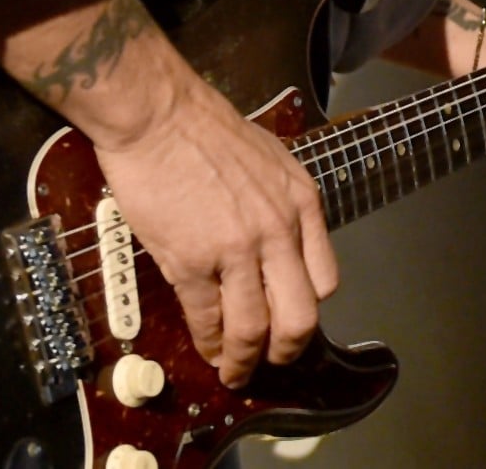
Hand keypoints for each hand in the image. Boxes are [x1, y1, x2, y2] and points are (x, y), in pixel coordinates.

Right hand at [89, 74, 337, 387]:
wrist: (160, 115)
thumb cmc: (206, 130)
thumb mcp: (273, 159)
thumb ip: (283, 204)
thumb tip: (281, 242)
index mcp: (301, 204)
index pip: (325, 279)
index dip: (309, 309)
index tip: (293, 321)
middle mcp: (278, 231)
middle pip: (300, 316)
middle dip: (286, 350)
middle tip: (272, 361)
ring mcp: (236, 250)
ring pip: (254, 328)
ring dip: (245, 359)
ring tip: (235, 370)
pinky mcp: (192, 261)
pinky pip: (208, 319)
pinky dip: (209, 343)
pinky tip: (207, 348)